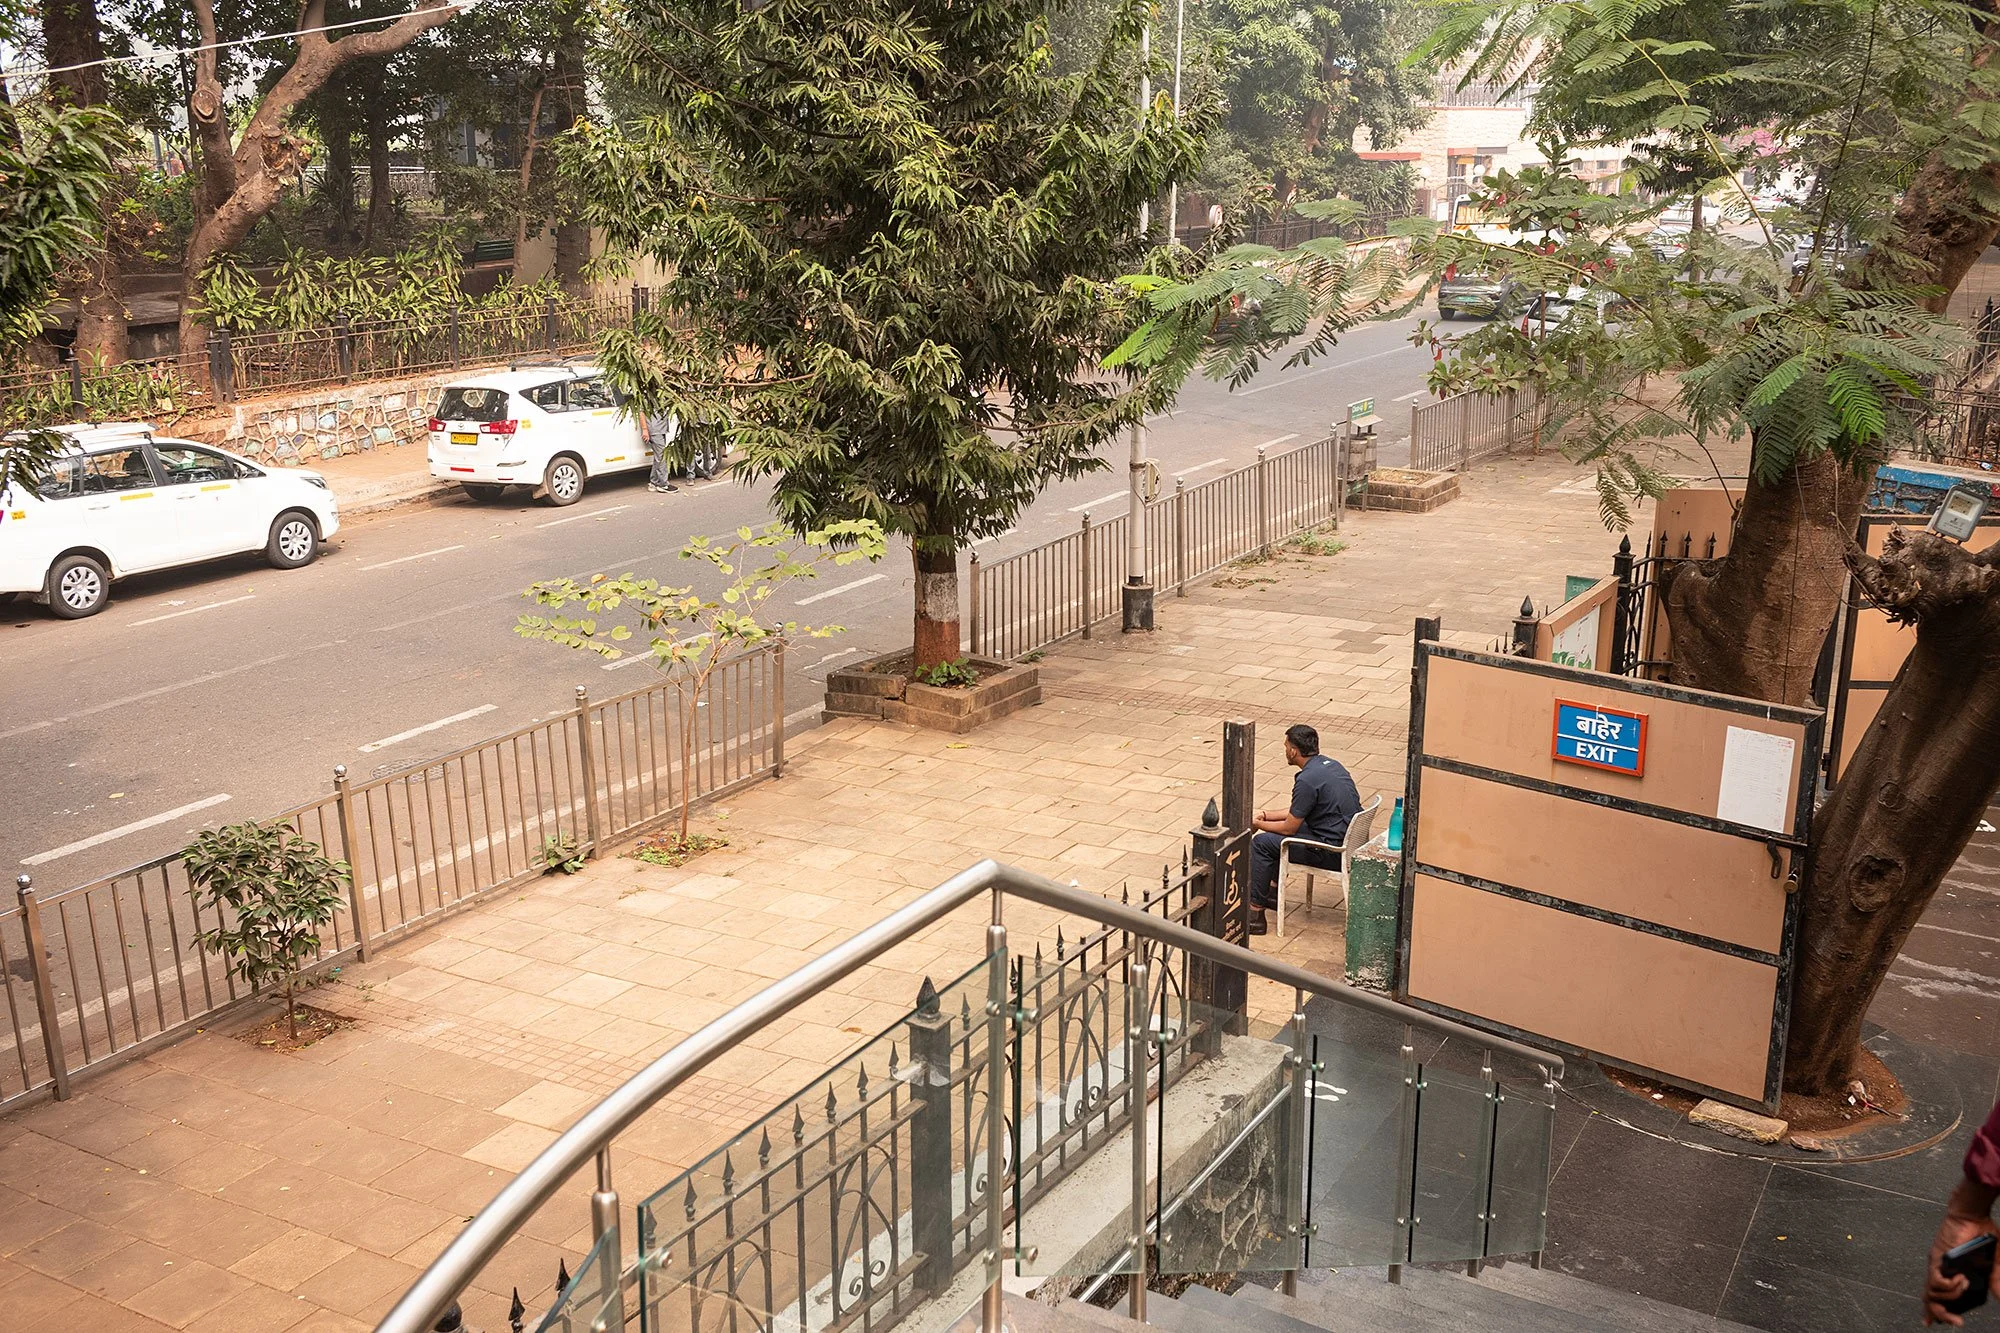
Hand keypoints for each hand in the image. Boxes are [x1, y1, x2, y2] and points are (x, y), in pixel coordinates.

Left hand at [1924, 1210, 1998, 1325]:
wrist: (1972, 1215)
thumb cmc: (1981, 1233)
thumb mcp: (1991, 1261)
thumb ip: (1994, 1279)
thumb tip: (1999, 1297)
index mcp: (1949, 1271)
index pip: (1935, 1294)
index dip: (1932, 1310)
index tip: (1931, 1323)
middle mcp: (1940, 1269)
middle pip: (1929, 1298)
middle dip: (1939, 1315)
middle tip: (1957, 1322)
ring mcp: (1937, 1264)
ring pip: (1932, 1293)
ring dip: (1952, 1296)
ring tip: (1965, 1284)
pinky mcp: (1938, 1258)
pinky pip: (1937, 1281)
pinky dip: (1950, 1286)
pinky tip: (1962, 1279)